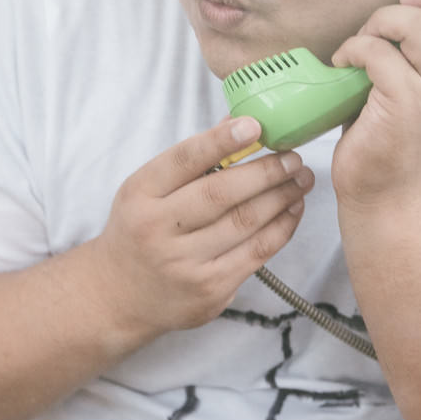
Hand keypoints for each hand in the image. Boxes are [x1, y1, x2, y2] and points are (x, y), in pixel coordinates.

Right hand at [88, 115, 313, 338]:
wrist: (119, 296)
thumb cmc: (139, 232)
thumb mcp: (146, 191)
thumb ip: (189, 161)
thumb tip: (239, 123)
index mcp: (140, 195)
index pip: (184, 160)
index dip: (221, 140)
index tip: (255, 125)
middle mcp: (157, 229)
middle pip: (221, 193)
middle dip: (266, 172)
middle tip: (293, 157)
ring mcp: (184, 263)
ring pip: (244, 222)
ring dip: (281, 197)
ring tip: (301, 179)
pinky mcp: (209, 289)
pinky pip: (256, 253)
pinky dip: (281, 228)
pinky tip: (292, 210)